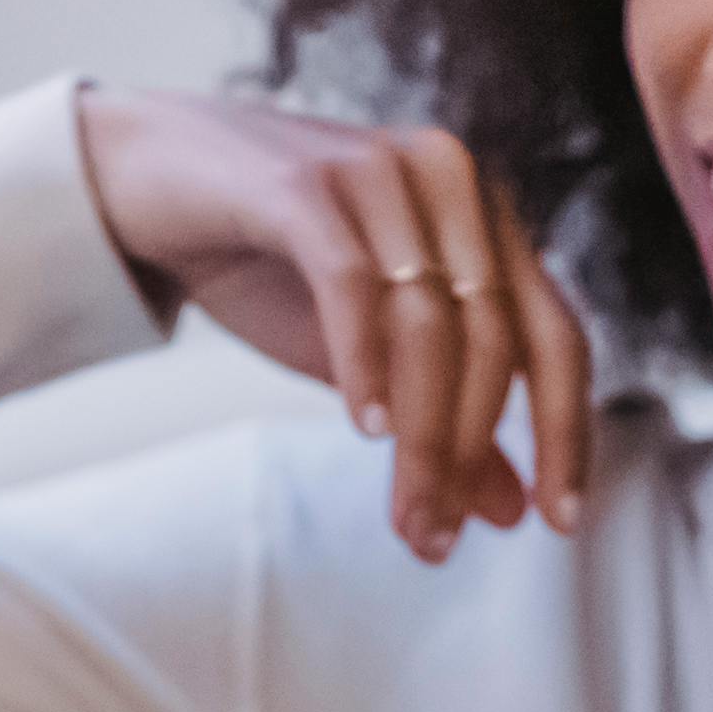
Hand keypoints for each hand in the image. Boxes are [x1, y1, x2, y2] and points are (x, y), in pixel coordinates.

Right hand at [70, 85, 594, 562]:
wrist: (144, 178)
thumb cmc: (266, 263)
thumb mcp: (368, 356)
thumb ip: (440, 417)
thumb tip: (509, 509)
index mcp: (485, 221)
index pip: (556, 336)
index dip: (568, 432)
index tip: (561, 520)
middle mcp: (452, 183)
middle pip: (495, 340)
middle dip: (468, 455)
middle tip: (435, 539)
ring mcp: (382, 172)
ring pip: (431, 323)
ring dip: (423, 436)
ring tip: (405, 514)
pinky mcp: (306, 180)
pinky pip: (353, 284)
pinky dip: (364, 363)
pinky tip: (364, 428)